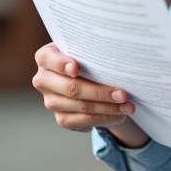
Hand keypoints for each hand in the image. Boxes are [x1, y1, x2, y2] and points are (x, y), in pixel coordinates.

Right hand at [32, 43, 148, 146]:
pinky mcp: (62, 119)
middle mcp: (43, 80)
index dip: (62, 64)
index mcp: (45, 57)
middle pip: (71, 88)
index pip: (49, 59)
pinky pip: (84, 120)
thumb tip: (114, 56)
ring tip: (127, 106)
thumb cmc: (85, 59)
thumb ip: (89, 52)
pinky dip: (105, 117)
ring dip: (108, 108)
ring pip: (81, 106)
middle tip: (122, 93)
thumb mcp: (83, 51)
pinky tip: (119, 115)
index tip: (76, 67)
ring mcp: (51, 101)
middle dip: (100, 92)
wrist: (84, 79)